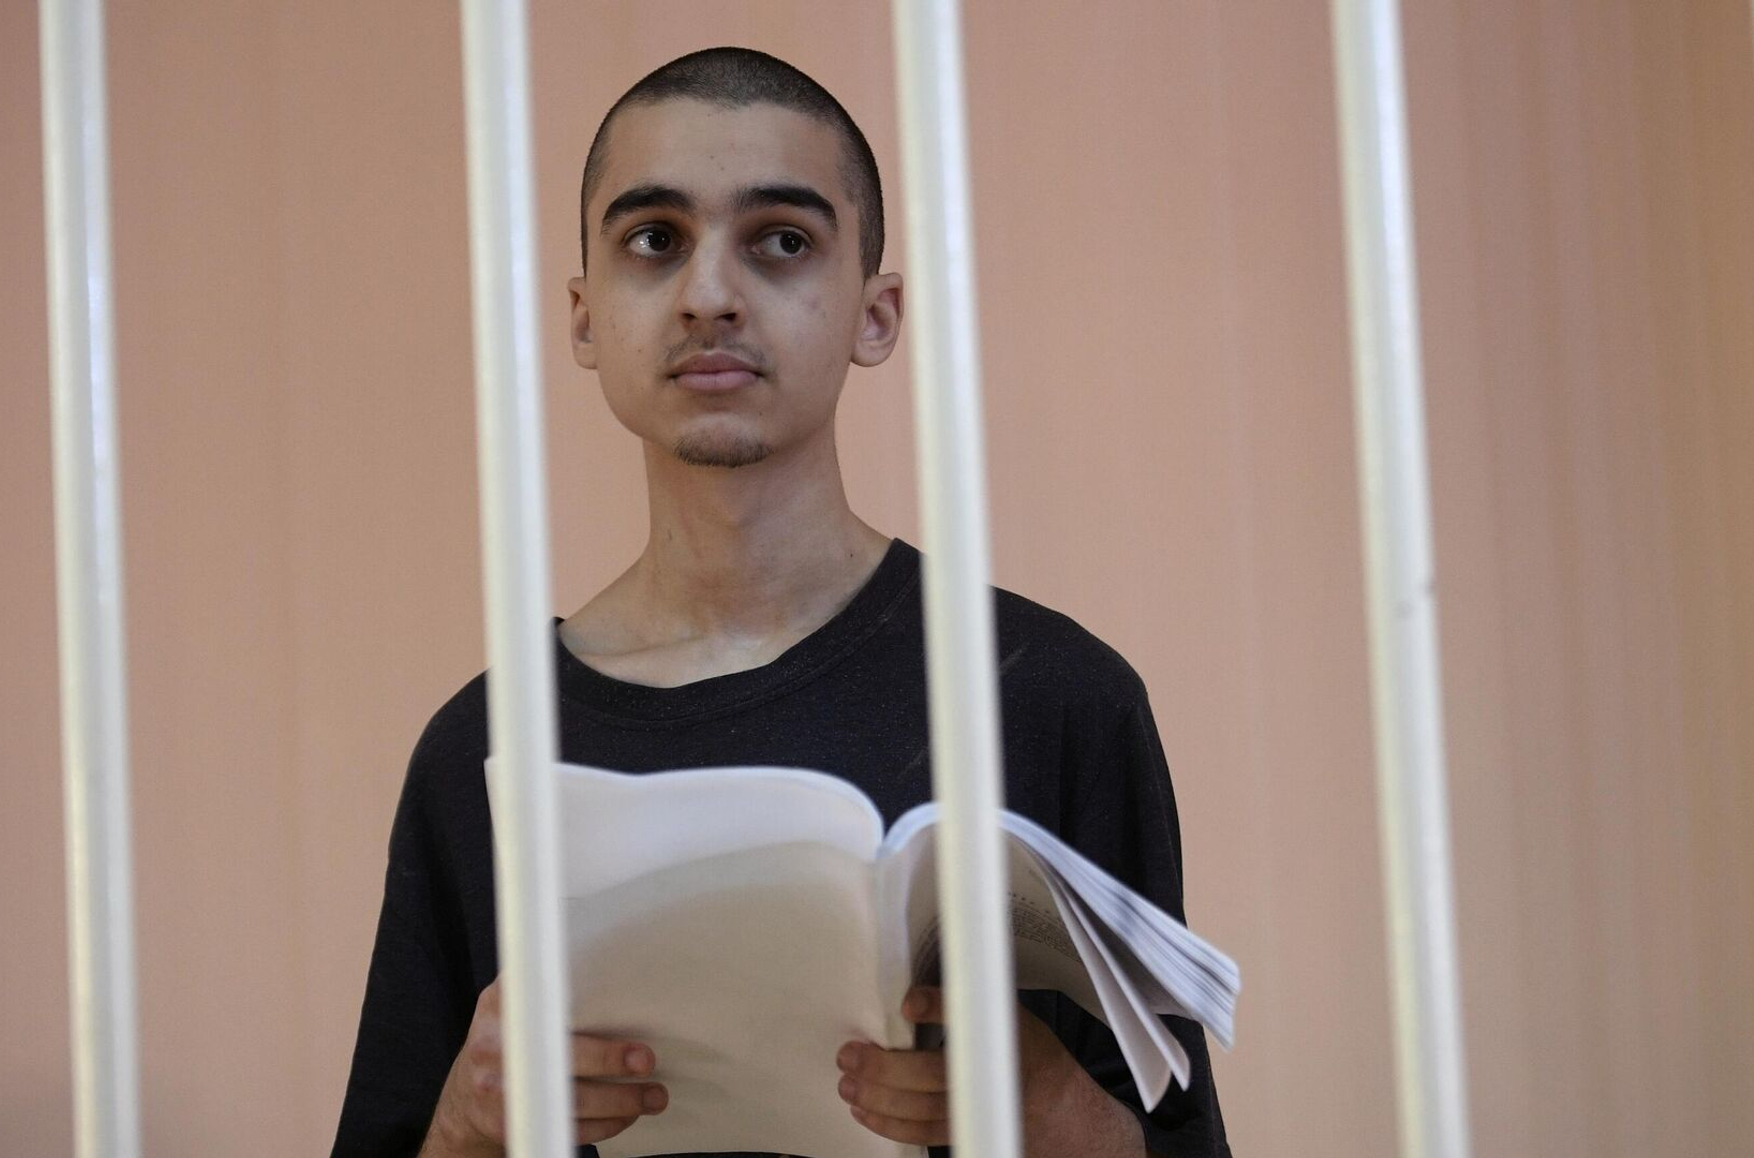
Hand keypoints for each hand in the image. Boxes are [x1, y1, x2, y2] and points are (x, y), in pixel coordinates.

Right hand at [420, 975, 668, 1155]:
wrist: (467, 1100)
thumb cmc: (506, 1042)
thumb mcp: (512, 1001)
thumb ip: (542, 983)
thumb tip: (604, 955)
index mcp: (499, 1004)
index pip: (538, 997)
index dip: (570, 998)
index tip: (613, 1005)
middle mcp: (493, 1046)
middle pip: (557, 1054)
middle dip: (608, 1059)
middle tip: (646, 1060)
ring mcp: (499, 1090)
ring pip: (568, 1100)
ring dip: (619, 1101)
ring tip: (653, 1096)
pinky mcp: (511, 1125)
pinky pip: (566, 1129)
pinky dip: (604, 1124)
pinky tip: (626, 1115)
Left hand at [835, 985, 1090, 1150]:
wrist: (1058, 1107)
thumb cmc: (1026, 1053)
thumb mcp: (1009, 1014)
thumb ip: (969, 1000)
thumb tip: (917, 986)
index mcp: (1002, 1033)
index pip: (969, 1014)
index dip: (936, 1007)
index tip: (909, 1003)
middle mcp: (991, 1074)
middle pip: (932, 1073)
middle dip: (885, 1066)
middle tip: (850, 1055)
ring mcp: (978, 1109)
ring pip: (920, 1109)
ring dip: (877, 1097)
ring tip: (848, 1084)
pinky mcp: (966, 1133)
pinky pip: (922, 1134)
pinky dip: (889, 1125)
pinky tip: (865, 1112)